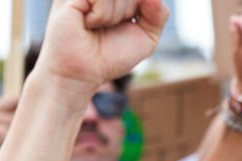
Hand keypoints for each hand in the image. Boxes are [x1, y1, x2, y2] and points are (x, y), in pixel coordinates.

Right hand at [36, 0, 168, 96]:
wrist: (82, 72)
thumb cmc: (111, 56)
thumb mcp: (146, 37)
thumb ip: (158, 14)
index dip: (143, 7)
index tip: (129, 22)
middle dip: (128, 12)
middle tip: (109, 27)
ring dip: (115, 16)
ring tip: (97, 26)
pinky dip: (101, 16)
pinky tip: (87, 23)